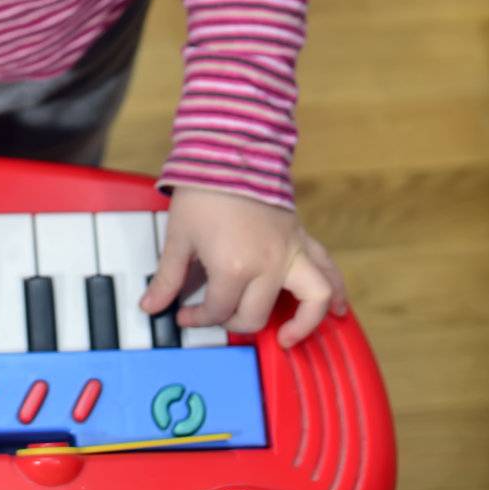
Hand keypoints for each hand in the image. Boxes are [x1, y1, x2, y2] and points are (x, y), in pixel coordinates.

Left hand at [139, 184, 349, 348]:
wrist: (229, 152)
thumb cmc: (202, 193)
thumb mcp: (179, 237)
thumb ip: (168, 277)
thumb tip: (150, 307)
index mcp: (233, 268)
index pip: (217, 310)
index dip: (197, 317)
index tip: (184, 314)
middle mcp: (268, 267)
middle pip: (255, 315)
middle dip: (232, 322)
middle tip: (218, 316)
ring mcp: (290, 253)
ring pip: (313, 299)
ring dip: (306, 323)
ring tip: (291, 337)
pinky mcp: (302, 239)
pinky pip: (328, 269)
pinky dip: (338, 291)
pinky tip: (338, 309)